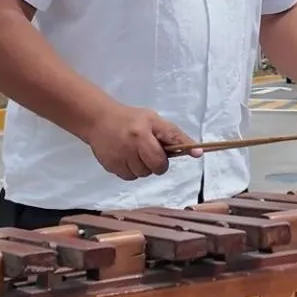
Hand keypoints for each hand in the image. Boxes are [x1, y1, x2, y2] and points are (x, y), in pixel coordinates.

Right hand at [85, 105, 201, 180]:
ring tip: (135, 153)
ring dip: (143, 167)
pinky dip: (131, 171)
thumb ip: (172, 135)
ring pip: (143, 174)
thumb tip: (197, 152)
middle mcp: (135, 141)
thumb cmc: (131, 119)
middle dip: (158, 164)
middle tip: (151, 154)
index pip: (170, 138)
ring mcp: (122, 154)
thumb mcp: (152, 119)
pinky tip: (126, 158)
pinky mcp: (111, 165)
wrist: (98, 119)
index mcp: (146, 127)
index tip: (197, 153)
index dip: (184, 147)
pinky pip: (130, 177)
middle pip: (157, 166)